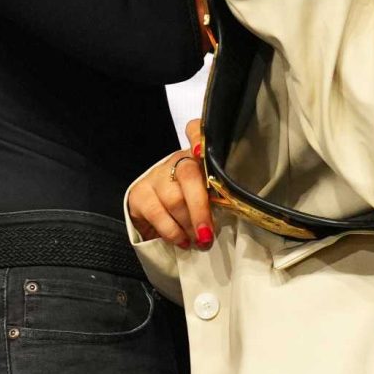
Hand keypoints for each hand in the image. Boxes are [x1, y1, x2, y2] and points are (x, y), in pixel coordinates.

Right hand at [128, 119, 213, 247]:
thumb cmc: (192, 205)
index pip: (195, 131)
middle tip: (208, 234)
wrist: (156, 216)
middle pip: (188, 175)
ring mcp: (155, 177)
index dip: (198, 138)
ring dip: (188, 225)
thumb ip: (217, 198)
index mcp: (197, 158)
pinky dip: (172, 231)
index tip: (201, 152)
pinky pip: (157, 214)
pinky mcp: (139, 194)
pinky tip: (181, 240)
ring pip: (174, 199)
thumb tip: (233, 214)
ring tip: (198, 241)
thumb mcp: (208, 197)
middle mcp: (175, 162)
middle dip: (200, 208)